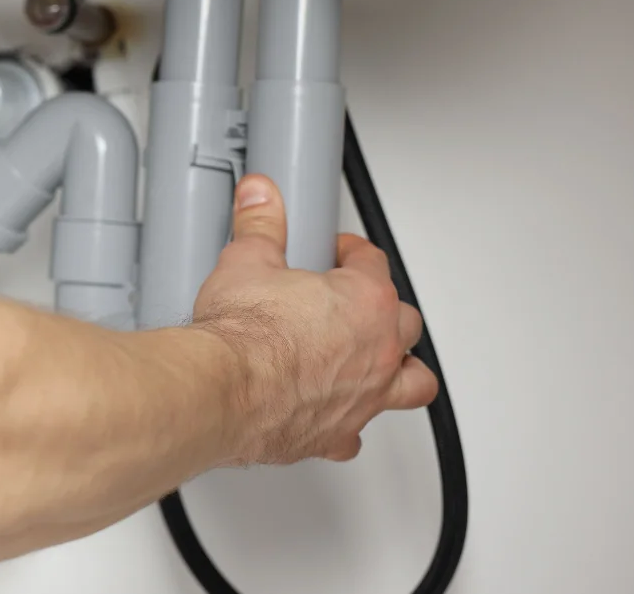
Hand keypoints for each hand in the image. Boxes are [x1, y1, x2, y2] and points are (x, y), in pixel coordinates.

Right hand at [195, 175, 438, 464]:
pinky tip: (338, 417)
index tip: (338, 252)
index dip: (354, 253)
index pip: (373, 263)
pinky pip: (358, 433)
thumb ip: (260, 226)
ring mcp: (363, 397)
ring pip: (412, 383)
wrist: (222, 390)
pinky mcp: (335, 434)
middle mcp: (377, 352)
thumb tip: (261, 198)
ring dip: (403, 372)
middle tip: (357, 302)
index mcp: (365, 302)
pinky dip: (352, 423)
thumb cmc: (243, 337)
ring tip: (386, 363)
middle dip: (386, 309)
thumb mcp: (247, 262)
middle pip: (405, 321)